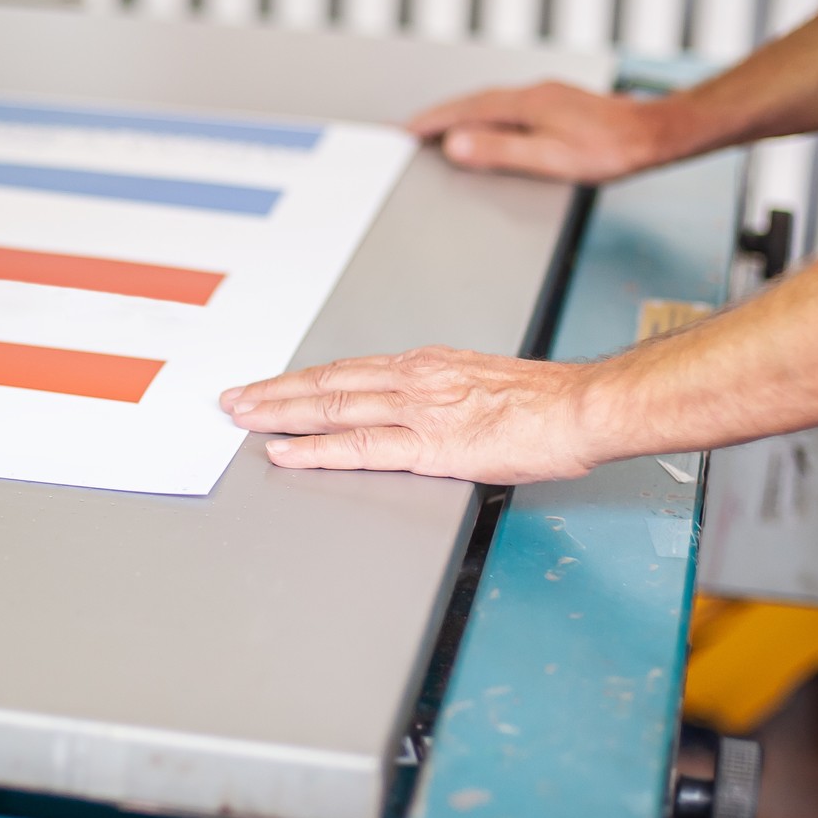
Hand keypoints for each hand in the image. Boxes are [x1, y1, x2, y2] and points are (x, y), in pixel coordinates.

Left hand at [220, 346, 604, 484]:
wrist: (583, 408)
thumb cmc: (547, 403)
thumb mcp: (482, 384)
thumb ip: (443, 396)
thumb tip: (420, 411)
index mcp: (426, 366)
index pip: (349, 371)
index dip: (303, 380)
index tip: (270, 386)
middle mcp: (414, 380)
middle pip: (328, 383)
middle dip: (275, 393)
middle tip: (234, 400)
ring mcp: (420, 410)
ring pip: (333, 408)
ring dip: (280, 414)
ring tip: (243, 420)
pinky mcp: (432, 446)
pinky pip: (361, 447)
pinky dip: (317, 449)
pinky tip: (287, 452)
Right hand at [408, 81, 675, 182]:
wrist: (653, 136)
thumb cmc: (609, 150)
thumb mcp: (548, 158)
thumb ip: (499, 150)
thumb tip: (457, 143)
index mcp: (525, 104)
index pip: (465, 110)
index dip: (431, 121)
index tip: (404, 130)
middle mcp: (533, 93)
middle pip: (473, 101)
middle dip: (439, 115)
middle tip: (411, 128)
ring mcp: (546, 96)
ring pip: (491, 102)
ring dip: (461, 114)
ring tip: (440, 127)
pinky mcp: (557, 104)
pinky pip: (508, 106)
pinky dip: (486, 115)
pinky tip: (489, 125)